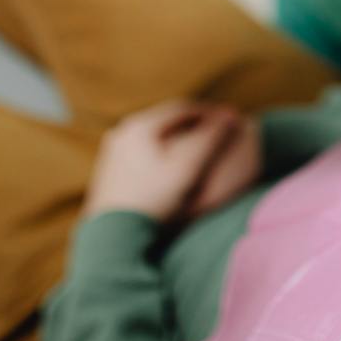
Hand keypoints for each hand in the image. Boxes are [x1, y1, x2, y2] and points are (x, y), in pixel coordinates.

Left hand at [83, 102, 256, 222]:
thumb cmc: (154, 198)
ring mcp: (112, 150)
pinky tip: (170, 167)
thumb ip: (210, 137)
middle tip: (212, 131)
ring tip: (194, 148)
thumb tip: (232, 115)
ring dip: (175, 138)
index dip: (208, 112)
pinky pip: (140, 151)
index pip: (181, 109)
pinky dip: (159, 153)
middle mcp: (122, 131)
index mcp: (140, 125)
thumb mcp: (188, 166)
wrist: (113, 232)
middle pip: (165, 121)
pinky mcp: (108, 169)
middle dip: (191, 124)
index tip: (226, 120)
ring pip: (152, 136)